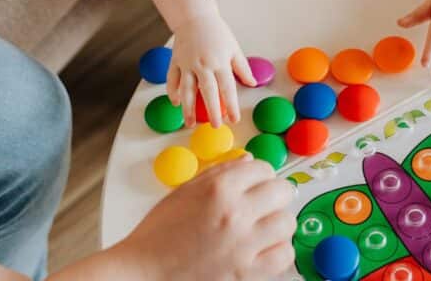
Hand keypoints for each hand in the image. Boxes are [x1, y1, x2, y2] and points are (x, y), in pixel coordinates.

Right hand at [117, 157, 295, 280]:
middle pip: (282, 191)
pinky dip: (278, 251)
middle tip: (266, 201)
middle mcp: (235, 214)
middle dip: (276, 193)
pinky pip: (284, 256)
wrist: (144, 274)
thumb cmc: (159, 234)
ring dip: (278, 222)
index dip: (261, 174)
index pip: (263, 168)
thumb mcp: (186, 190)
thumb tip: (249, 161)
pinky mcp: (248, 275)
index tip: (257, 181)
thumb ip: (222, 172)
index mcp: (219, 189)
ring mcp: (244, 246)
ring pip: (287, 223)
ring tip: (264, 226)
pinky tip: (263, 249)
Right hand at [168, 9, 254, 126]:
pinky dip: (173, 92)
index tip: (234, 119)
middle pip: (208, 91)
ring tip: (190, 123)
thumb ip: (242, 67)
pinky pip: (172, 80)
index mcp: (220, 61)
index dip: (231, 105)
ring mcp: (187, 63)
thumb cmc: (217, 33)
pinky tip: (176, 103)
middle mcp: (203, 64)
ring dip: (188, 108)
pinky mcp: (175, 61)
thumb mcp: (234, 48)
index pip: (227, 87)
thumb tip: (252, 83)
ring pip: (186, 90)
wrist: (195, 17)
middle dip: (212, 111)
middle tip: (216, 126)